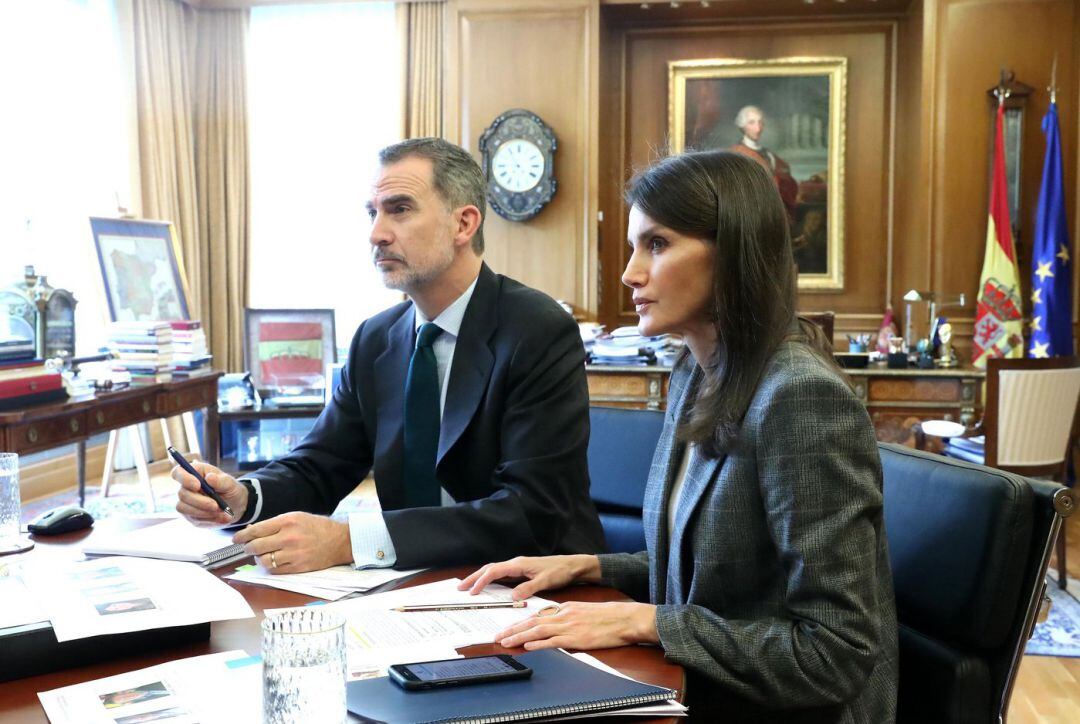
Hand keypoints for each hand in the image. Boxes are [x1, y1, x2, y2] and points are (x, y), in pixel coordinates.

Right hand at [173, 462, 245, 526]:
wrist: (235, 504)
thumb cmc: (230, 489)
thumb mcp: (230, 483)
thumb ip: (221, 480)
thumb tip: (210, 478)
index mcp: (195, 472)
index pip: (178, 472)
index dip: (184, 478)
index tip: (197, 485)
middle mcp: (186, 487)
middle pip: (182, 494)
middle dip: (200, 501)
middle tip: (216, 505)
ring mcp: (186, 502)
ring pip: (184, 508)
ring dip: (204, 511)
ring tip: (222, 511)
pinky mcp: (190, 515)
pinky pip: (193, 518)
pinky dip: (209, 519)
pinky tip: (222, 517)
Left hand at [231, 512, 351, 573]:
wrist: (339, 541)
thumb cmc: (317, 527)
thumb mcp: (296, 517)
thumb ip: (275, 524)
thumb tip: (252, 530)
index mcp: (288, 522)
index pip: (256, 530)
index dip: (242, 536)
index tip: (236, 539)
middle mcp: (289, 538)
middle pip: (256, 547)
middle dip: (248, 548)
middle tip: (247, 547)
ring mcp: (293, 554)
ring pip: (263, 561)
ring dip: (258, 559)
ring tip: (261, 555)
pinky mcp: (297, 567)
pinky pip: (274, 570)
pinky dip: (269, 567)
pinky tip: (272, 561)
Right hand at [457, 555, 600, 599]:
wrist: (572, 565)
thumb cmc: (560, 571)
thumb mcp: (545, 581)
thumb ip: (528, 588)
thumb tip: (512, 597)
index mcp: (519, 564)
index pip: (494, 571)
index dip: (481, 581)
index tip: (472, 592)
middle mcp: (516, 563)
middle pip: (489, 569)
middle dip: (474, 577)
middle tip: (460, 588)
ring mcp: (518, 566)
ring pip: (494, 570)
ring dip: (480, 578)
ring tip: (468, 587)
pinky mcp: (522, 571)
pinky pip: (501, 574)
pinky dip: (490, 579)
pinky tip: (487, 586)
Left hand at [495, 601, 658, 650]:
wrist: (625, 618)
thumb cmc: (609, 617)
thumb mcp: (584, 611)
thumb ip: (569, 616)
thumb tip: (557, 623)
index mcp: (566, 608)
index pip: (538, 615)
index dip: (522, 622)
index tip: (510, 628)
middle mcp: (564, 615)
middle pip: (532, 621)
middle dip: (513, 629)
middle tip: (498, 635)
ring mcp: (569, 626)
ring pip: (537, 631)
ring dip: (519, 636)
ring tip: (505, 641)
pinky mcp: (576, 637)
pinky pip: (552, 641)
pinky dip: (538, 643)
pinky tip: (528, 646)